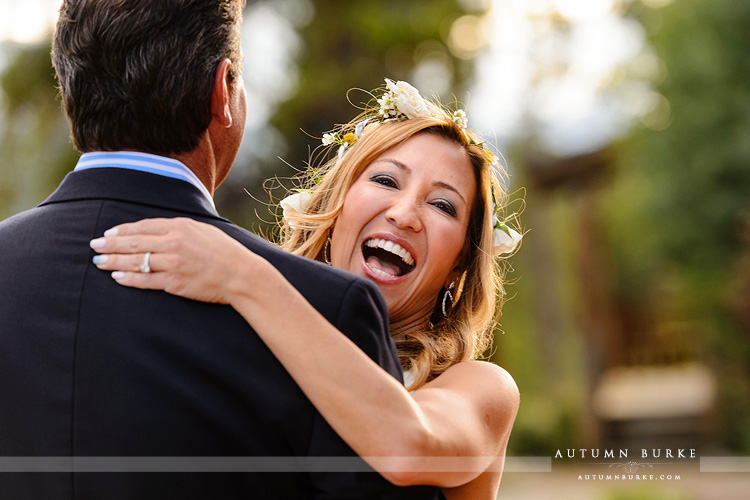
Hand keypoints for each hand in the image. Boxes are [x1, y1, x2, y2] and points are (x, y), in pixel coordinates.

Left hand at [90, 218, 254, 303]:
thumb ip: (180, 228)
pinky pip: (146, 280)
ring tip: (99, 262)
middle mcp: (173, 243)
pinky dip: (129, 278)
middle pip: (134, 242)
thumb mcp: (203, 230)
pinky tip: (118, 277)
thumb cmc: (225, 252)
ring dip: (114, 261)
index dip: (123, 230)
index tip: (109, 233)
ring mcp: (173, 264)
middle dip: (110, 244)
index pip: (143, 226)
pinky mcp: (174, 283)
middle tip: (94, 245)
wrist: (242, 275)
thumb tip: (158, 229)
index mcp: (180, 227)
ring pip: (136, 261)